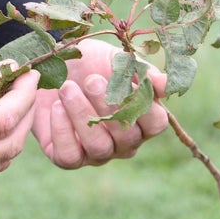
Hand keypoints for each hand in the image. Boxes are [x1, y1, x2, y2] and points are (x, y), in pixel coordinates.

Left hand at [32, 39, 168, 167]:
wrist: (52, 65)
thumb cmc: (91, 63)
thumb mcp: (117, 60)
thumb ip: (143, 71)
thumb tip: (167, 83)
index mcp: (142, 119)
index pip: (156, 124)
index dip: (145, 107)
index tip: (129, 83)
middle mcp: (124, 142)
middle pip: (126, 137)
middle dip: (108, 107)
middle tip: (91, 80)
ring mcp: (97, 153)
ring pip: (98, 147)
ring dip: (82, 115)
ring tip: (67, 88)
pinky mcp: (68, 158)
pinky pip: (69, 156)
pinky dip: (62, 131)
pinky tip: (56, 107)